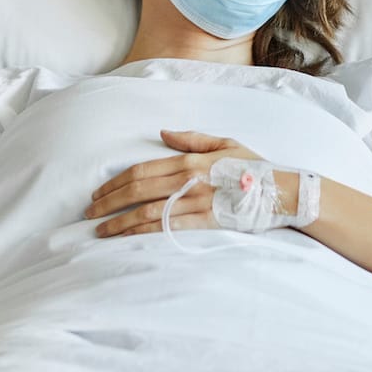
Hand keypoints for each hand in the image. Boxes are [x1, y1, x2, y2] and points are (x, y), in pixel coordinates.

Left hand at [86, 130, 265, 236]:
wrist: (282, 191)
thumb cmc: (255, 166)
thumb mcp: (225, 143)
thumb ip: (192, 138)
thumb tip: (163, 133)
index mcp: (190, 159)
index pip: (141, 170)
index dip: (115, 182)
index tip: (98, 193)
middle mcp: (188, 180)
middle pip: (137, 190)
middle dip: (108, 202)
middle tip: (89, 213)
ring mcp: (196, 202)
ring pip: (146, 212)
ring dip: (119, 222)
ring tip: (100, 231)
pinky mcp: (205, 222)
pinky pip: (167, 228)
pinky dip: (143, 234)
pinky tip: (127, 239)